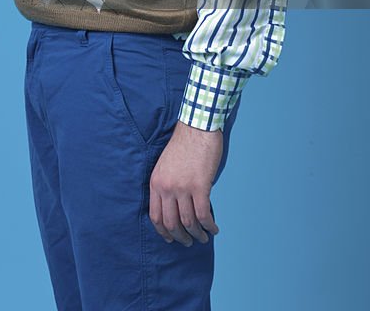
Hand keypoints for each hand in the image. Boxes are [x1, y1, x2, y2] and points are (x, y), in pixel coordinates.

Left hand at [149, 121, 222, 245]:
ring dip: (197, 234)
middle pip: (171, 223)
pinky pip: (203, 215)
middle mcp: (167, 187)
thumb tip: (175, 209)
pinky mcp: (200, 186)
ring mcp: (183, 187)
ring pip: (188, 222)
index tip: (170, 238)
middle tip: (188, 242)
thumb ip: (167, 185)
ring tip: (203, 237)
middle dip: (181, 237)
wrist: (197, 127)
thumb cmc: (184, 145)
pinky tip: (214, 228)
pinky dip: (209, 226)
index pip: (155, 216)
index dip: (163, 232)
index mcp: (156, 182)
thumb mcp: (165, 165)